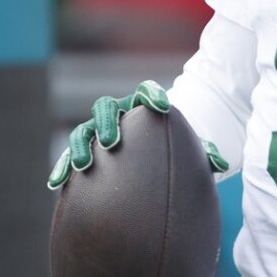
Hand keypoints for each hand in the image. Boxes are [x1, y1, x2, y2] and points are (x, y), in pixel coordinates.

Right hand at [47, 81, 232, 188]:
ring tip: (84, 165)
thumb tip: (221, 164)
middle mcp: (117, 115)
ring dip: (82, 146)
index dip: (152, 95)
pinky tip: (55, 184)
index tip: (162, 106)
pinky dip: (63, 168)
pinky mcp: (85, 152)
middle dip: (108, 123)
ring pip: (83, 132)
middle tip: (113, 141)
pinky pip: (70, 159)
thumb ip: (205, 153)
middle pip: (105, 108)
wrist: (153, 152)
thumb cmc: (176, 148)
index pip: (146, 92)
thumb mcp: (192, 150)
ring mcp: (97, 132)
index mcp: (143, 107)